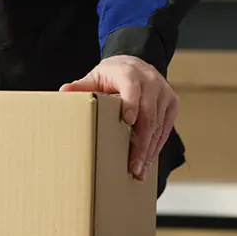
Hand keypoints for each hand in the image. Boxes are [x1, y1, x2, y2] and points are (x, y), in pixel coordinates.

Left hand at [60, 55, 179, 180]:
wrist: (137, 64)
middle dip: (141, 143)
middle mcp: (151, 82)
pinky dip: (156, 146)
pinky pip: (165, 129)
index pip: (132, 89)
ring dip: (149, 150)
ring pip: (158, 125)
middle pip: (148, 114)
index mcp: (130, 74)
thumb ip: (82, 86)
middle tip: (133, 165)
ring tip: (139, 171)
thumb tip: (64, 92)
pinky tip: (147, 161)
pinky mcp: (172, 104)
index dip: (131, 104)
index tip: (127, 121)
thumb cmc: (114, 75)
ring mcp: (164, 93)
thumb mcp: (96, 77)